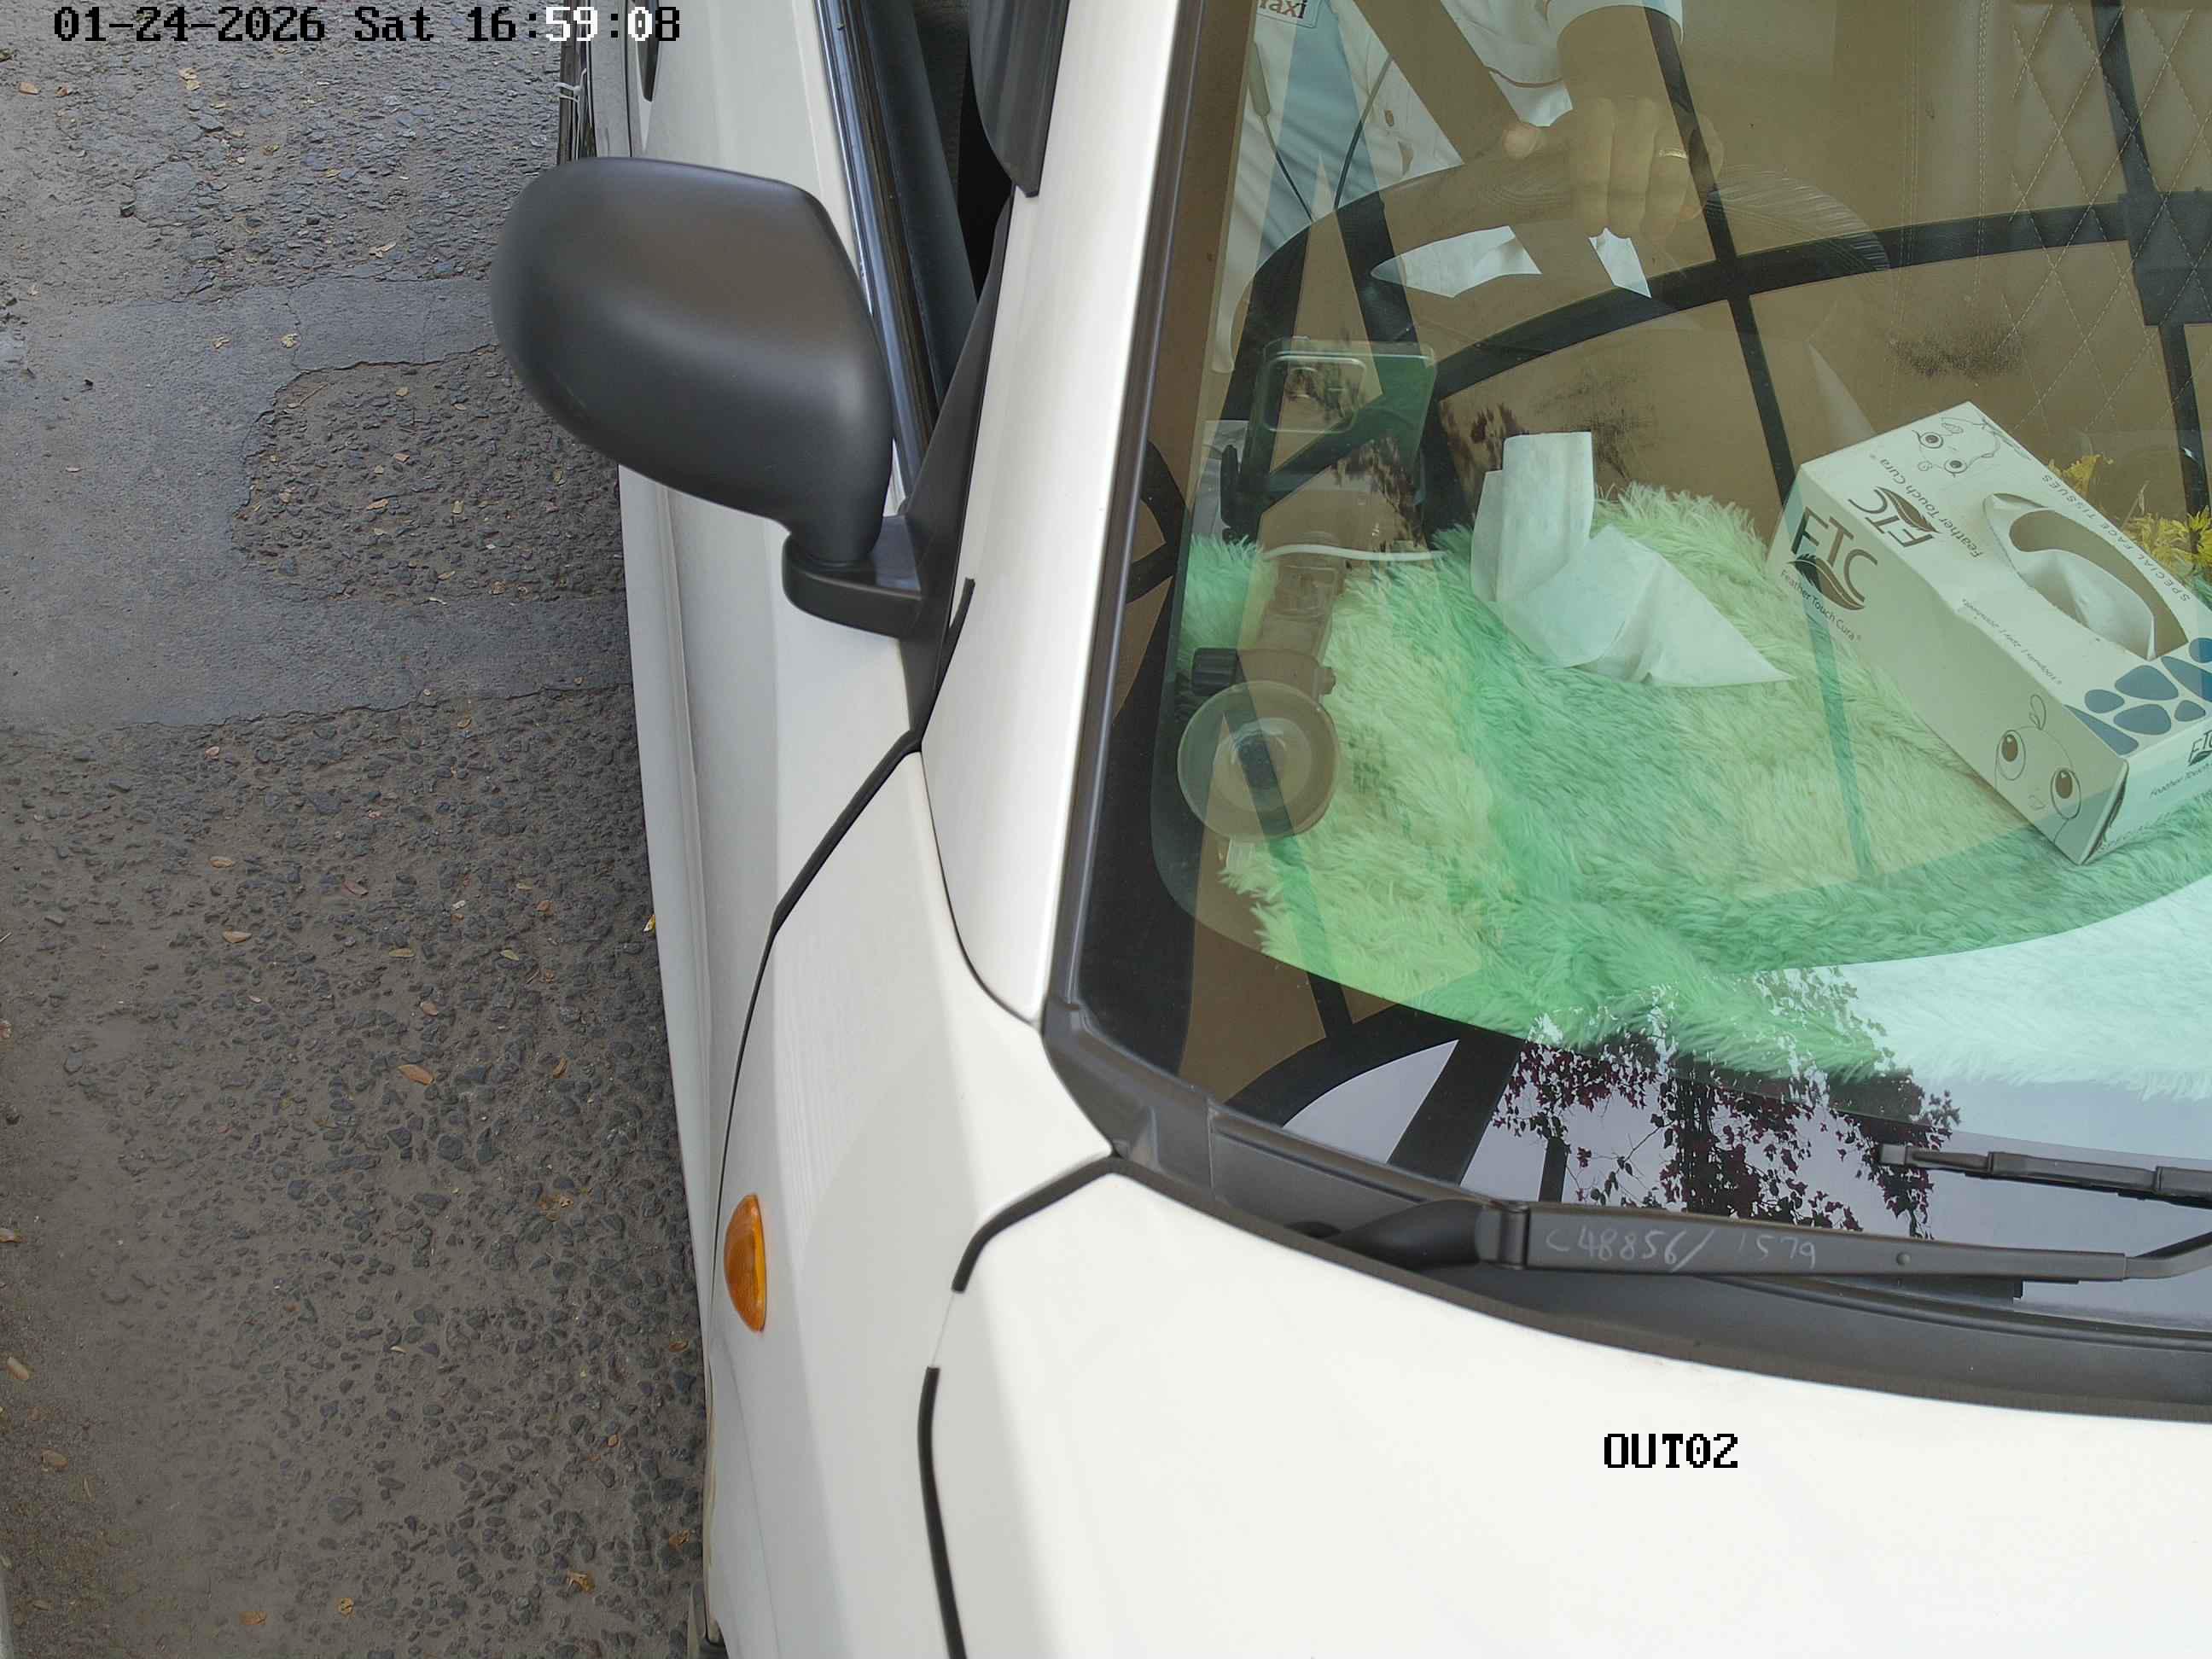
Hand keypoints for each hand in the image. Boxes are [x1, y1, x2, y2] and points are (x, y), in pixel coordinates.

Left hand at [1501, 101, 1719, 240]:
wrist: (1629, 103)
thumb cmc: (1589, 134)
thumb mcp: (1559, 138)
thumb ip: (1536, 141)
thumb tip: (1511, 140)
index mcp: (1599, 112)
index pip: (1592, 166)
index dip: (1590, 203)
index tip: (1590, 229)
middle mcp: (1640, 110)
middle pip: (1634, 174)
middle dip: (1625, 210)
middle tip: (1620, 230)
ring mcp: (1674, 119)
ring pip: (1673, 170)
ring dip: (1663, 208)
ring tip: (1653, 232)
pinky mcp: (1702, 131)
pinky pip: (1707, 162)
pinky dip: (1697, 190)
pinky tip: (1685, 213)